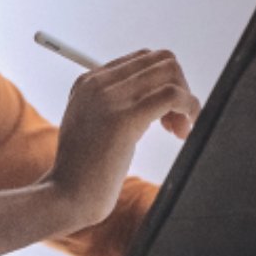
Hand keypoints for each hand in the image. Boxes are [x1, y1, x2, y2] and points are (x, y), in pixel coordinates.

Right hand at [47, 49, 199, 229]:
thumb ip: (112, 106)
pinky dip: (189, 107)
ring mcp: (110, 98)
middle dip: (178, 86)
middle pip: (161, 60)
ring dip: (185, 99)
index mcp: (88, 81)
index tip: (165, 115)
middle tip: (175, 123)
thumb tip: (154, 100)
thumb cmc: (82, 170)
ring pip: (169, 73)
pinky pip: (172, 96)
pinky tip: (185, 130)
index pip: (143, 59)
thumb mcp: (90, 125)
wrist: (65, 196)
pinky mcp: (125, 119)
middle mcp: (98, 83)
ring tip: (178, 130)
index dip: (163, 83)